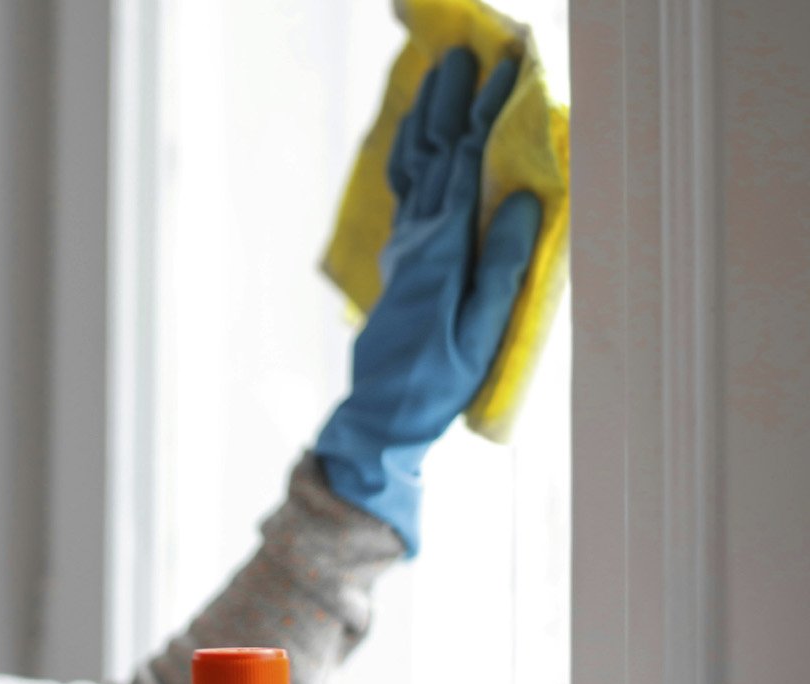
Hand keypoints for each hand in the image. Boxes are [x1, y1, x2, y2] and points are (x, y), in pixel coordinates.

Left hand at [313, 47, 542, 558]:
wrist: (382, 412)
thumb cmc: (439, 380)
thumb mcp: (482, 329)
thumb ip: (501, 265)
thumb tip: (520, 200)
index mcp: (442, 249)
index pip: (467, 165)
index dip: (486, 113)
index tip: (508, 67)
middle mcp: (418, 239)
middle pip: (433, 154)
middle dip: (451, 101)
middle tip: (466, 52)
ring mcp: (405, 247)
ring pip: (413, 168)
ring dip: (426, 119)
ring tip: (438, 77)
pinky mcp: (402, 261)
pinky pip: (406, 192)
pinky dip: (412, 155)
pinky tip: (418, 139)